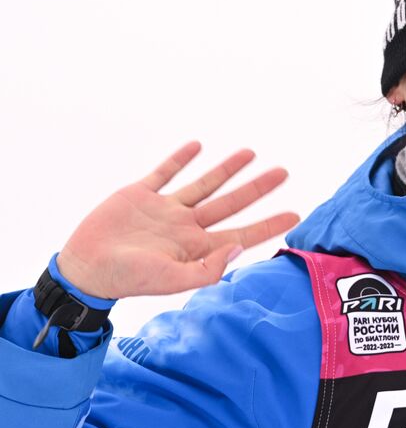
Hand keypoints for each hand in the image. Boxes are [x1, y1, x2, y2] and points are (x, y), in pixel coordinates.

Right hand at [56, 142, 300, 299]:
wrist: (86, 269)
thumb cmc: (129, 279)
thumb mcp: (172, 281)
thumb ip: (208, 269)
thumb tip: (238, 249)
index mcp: (198, 247)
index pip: (243, 233)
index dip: (270, 224)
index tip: (297, 215)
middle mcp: (187, 226)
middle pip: (231, 203)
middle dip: (258, 188)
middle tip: (283, 172)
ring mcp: (165, 209)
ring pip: (204, 184)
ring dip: (226, 169)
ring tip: (250, 153)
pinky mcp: (140, 195)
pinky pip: (164, 172)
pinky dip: (179, 159)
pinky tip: (197, 146)